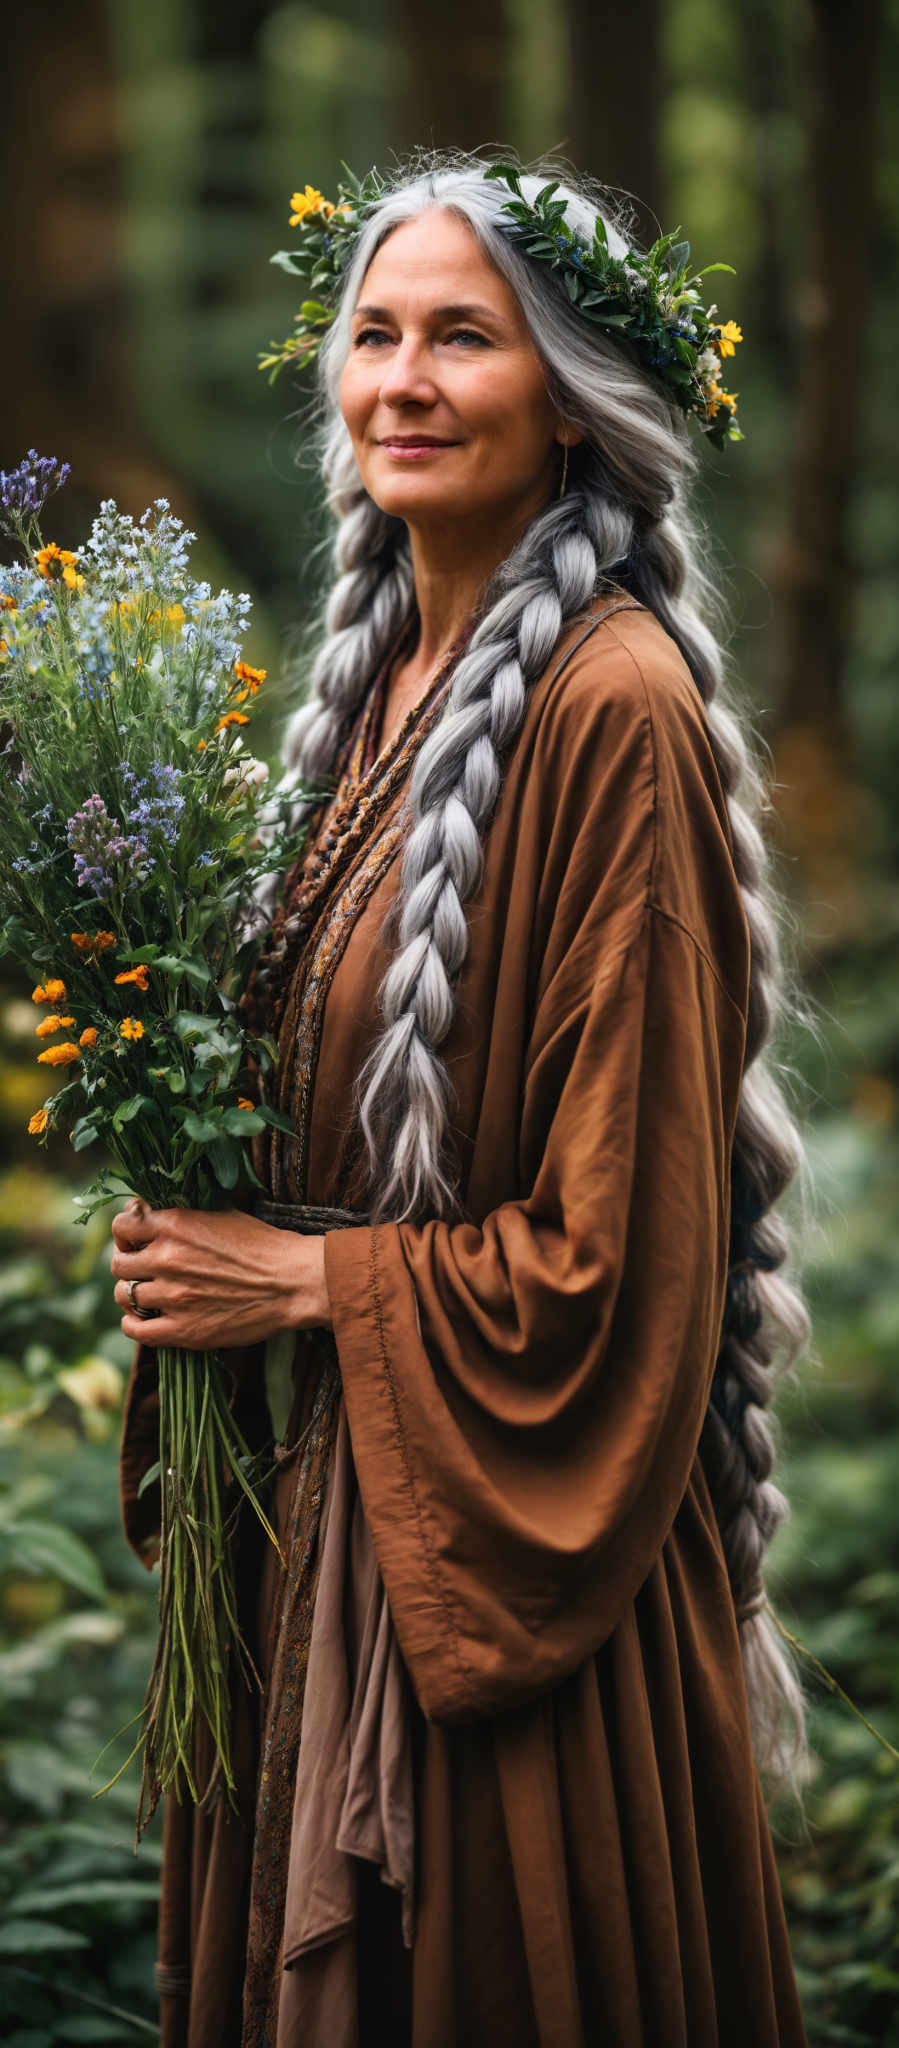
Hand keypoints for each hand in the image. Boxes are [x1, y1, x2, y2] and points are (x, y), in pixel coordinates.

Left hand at [110, 1198, 330, 1349]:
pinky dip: (133, 1324)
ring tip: (148, 1294)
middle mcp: (167, 1259)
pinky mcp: (183, 1330)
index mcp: (175, 1225)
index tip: (135, 1239)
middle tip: (143, 1269)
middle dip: (128, 1264)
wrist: (293, 1282)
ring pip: (123, 1296)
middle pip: (118, 1264)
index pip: (121, 1225)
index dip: (125, 1232)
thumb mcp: (222, 1212)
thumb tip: (153, 1210)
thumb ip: (185, 1212)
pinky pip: (136, 1329)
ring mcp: (173, 1297)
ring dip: (132, 1294)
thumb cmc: (263, 1245)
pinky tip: (144, 1318)